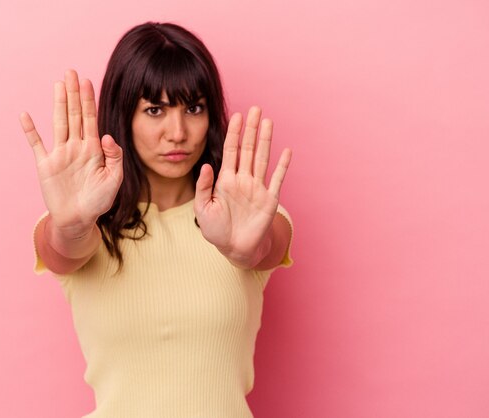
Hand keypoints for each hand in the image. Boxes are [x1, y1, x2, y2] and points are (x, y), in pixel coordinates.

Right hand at [19, 70, 122, 237]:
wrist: (79, 220)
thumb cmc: (98, 201)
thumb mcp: (114, 180)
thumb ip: (114, 157)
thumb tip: (106, 135)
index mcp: (93, 149)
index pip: (91, 119)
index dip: (89, 100)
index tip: (87, 81)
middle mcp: (76, 147)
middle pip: (74, 115)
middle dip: (73, 94)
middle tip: (71, 72)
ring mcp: (60, 154)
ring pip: (59, 123)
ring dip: (58, 103)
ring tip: (58, 84)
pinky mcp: (45, 165)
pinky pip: (36, 144)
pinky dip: (30, 131)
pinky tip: (25, 115)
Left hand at [194, 107, 290, 267]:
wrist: (235, 249)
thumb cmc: (216, 230)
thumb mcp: (202, 209)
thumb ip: (202, 187)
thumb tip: (206, 165)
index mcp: (225, 180)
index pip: (231, 151)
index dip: (234, 133)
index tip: (237, 116)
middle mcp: (243, 180)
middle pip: (249, 149)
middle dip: (252, 129)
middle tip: (255, 109)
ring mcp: (257, 188)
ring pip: (262, 159)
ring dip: (266, 140)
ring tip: (269, 121)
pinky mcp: (269, 199)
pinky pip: (277, 179)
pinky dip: (282, 165)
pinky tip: (286, 151)